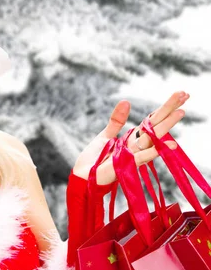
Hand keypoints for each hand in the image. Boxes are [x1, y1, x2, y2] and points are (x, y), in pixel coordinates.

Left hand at [72, 91, 188, 184]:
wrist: (83, 175)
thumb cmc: (95, 159)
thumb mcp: (105, 135)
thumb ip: (117, 121)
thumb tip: (126, 101)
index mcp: (133, 138)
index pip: (152, 120)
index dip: (165, 108)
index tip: (180, 94)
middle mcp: (136, 146)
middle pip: (156, 126)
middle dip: (169, 111)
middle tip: (185, 95)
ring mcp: (132, 155)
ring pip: (152, 139)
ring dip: (166, 126)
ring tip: (180, 112)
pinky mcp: (125, 165)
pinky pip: (141, 157)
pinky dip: (154, 151)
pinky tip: (170, 144)